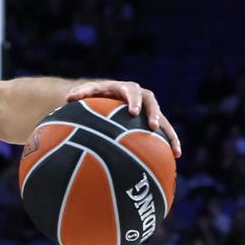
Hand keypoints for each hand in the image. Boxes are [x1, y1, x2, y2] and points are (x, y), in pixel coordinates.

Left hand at [66, 78, 180, 154]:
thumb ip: (80, 94)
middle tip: (153, 126)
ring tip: (175, 150)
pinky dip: (170, 142)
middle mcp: (140, 96)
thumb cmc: (94, 95)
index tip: (133, 112)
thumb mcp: (87, 93)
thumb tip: (68, 97)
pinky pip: (164, 130)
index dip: (134, 101)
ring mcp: (148, 108)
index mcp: (124, 88)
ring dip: (169, 133)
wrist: (106, 95)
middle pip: (151, 102)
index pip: (131, 91)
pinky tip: (176, 156)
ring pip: (163, 119)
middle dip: (154, 113)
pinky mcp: (151, 119)